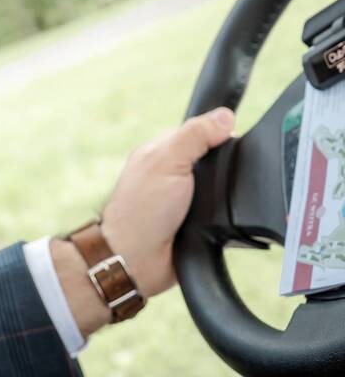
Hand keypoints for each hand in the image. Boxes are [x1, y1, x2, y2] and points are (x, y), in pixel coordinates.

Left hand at [99, 106, 236, 297]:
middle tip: (238, 173)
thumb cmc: (142, 210)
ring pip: (224, 186)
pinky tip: (238, 217)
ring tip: (237, 196)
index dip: (219, 133)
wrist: (138, 260)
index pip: (200, 132)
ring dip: (233, 192)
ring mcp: (188, 198)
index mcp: (163, 152)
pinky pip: (226, 212)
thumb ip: (194, 137)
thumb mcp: (167, 162)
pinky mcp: (200, 222)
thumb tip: (225, 116)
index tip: (237, 136)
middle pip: (217, 160)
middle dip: (231, 166)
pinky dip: (233, 214)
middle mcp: (175, 173)